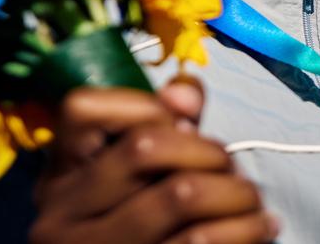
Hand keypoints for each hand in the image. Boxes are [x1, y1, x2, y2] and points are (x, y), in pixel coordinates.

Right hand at [30, 80, 277, 243]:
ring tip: (254, 202)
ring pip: (180, 194)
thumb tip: (186, 91)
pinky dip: (244, 230)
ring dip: (236, 192)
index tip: (188, 124)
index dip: (146, 105)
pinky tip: (260, 229)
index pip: (81, 108)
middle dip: (209, 150)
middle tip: (236, 171)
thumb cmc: (144, 233)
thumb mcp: (137, 182)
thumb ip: (166, 127)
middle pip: (144, 147)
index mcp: (59, 179)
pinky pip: (200, 240)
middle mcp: (60, 215)